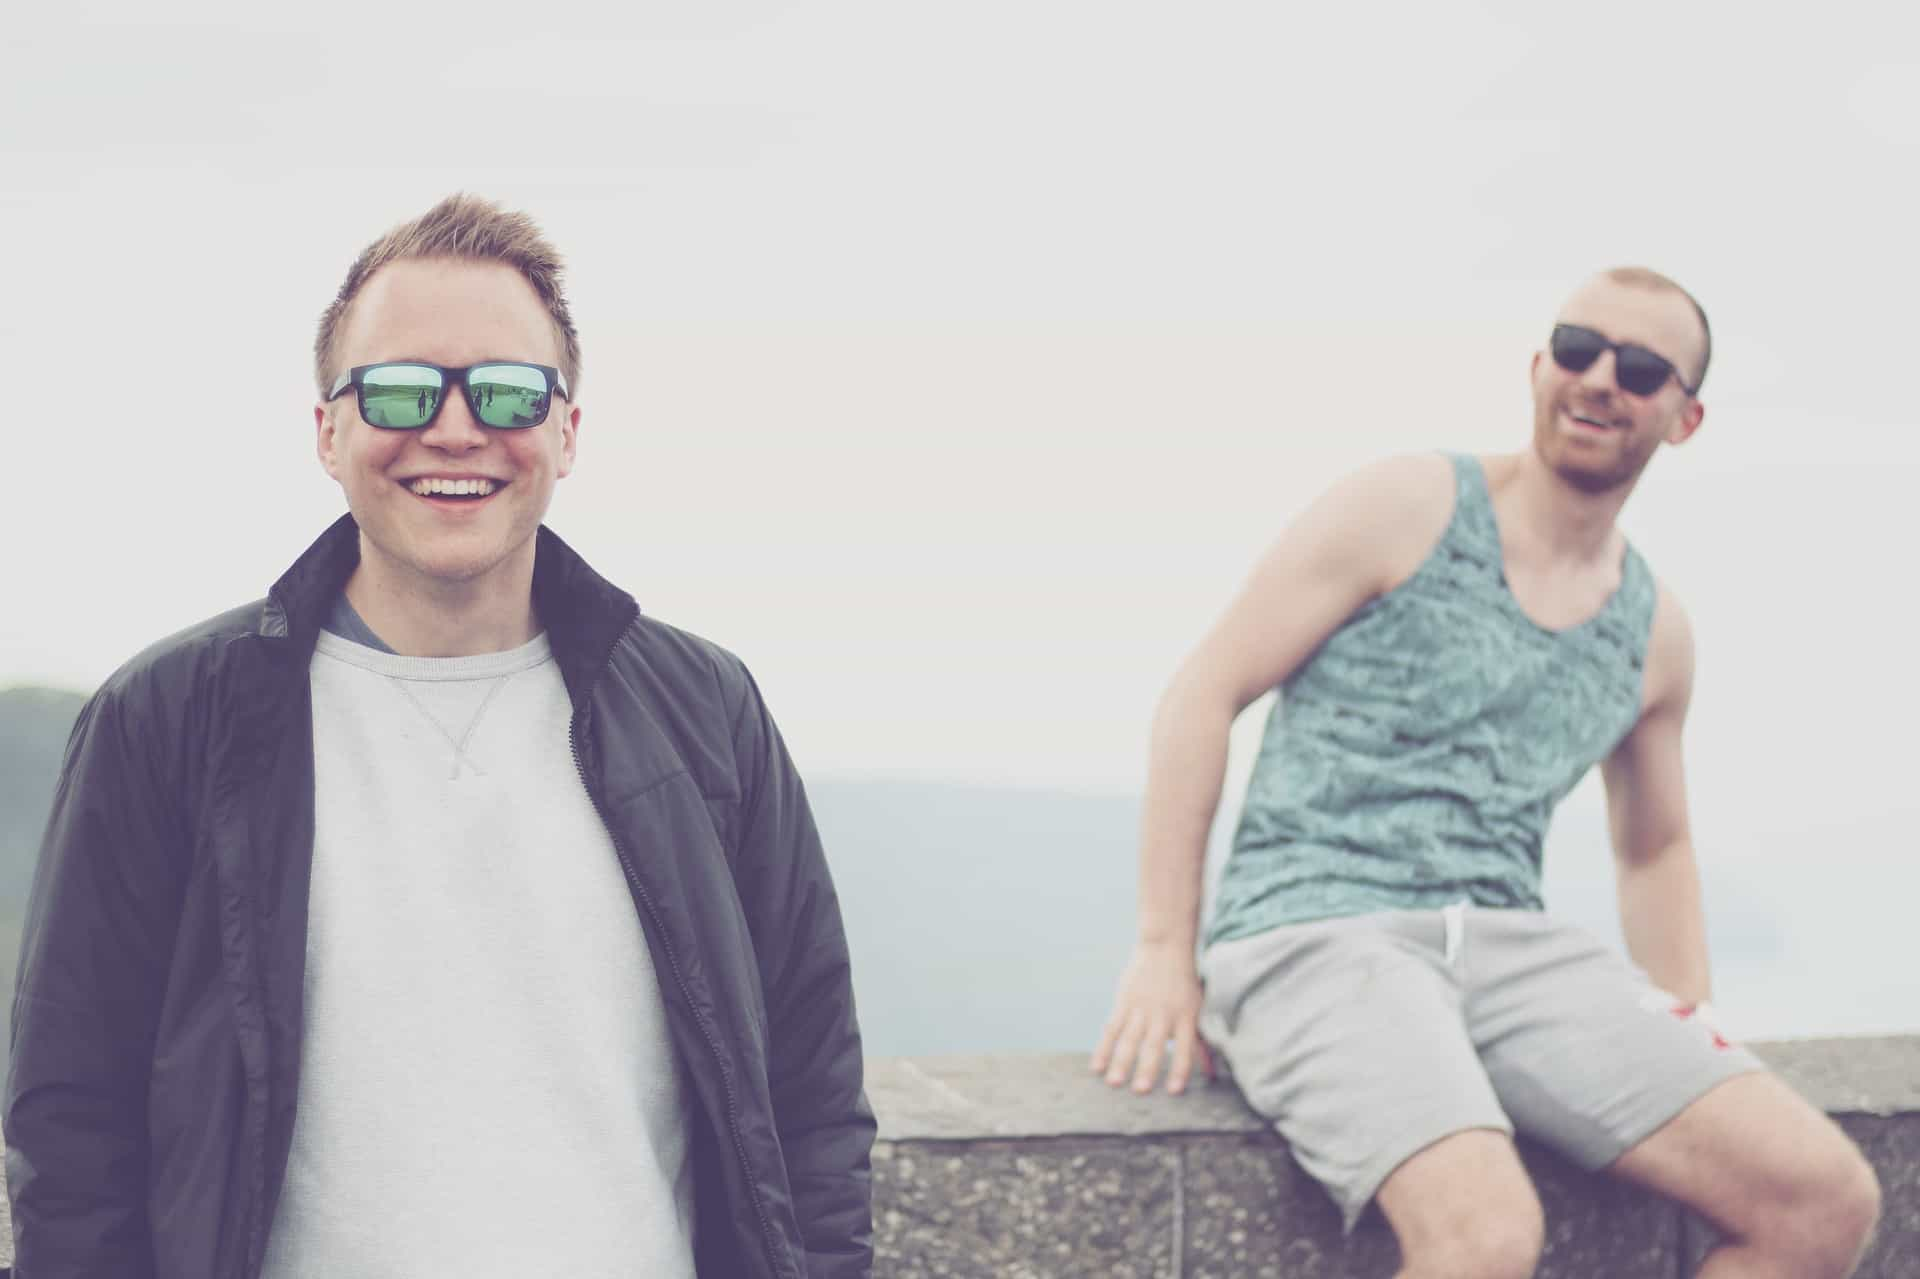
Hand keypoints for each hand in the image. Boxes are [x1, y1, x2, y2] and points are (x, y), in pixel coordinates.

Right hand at [1090, 941, 1214, 1094]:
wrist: (1165, 948)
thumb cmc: (1185, 985)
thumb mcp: (1197, 1010)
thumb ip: (1201, 1043)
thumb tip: (1212, 1073)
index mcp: (1186, 1018)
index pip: (1185, 1048)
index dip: (1179, 1069)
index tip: (1173, 1091)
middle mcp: (1164, 1014)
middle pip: (1155, 1044)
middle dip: (1147, 1068)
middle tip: (1140, 1090)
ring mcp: (1142, 1008)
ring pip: (1130, 1038)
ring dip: (1121, 1061)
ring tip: (1114, 1082)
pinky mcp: (1125, 1001)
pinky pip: (1112, 1027)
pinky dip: (1104, 1047)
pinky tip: (1097, 1066)